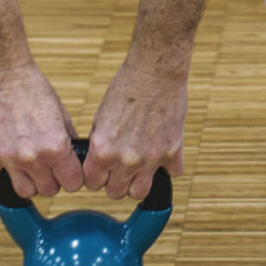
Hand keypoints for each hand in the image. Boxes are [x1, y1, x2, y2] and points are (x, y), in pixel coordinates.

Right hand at [0, 62, 83, 197]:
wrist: (2, 74)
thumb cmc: (34, 89)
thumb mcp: (61, 113)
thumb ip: (68, 140)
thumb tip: (76, 159)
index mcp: (56, 147)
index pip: (72, 184)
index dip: (73, 178)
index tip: (69, 172)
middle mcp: (32, 157)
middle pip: (48, 191)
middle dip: (52, 181)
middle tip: (50, 167)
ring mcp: (8, 158)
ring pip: (24, 191)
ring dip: (29, 181)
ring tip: (30, 165)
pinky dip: (1, 165)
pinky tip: (7, 148)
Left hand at [85, 52, 188, 202]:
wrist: (155, 71)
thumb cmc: (126, 88)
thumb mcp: (100, 118)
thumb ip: (100, 145)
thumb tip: (98, 163)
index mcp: (103, 150)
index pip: (92, 183)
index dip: (95, 176)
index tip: (100, 170)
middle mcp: (125, 159)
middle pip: (115, 193)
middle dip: (115, 182)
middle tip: (119, 167)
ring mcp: (151, 158)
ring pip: (140, 192)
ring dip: (138, 182)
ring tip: (139, 168)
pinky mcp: (173, 152)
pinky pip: (171, 174)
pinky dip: (167, 168)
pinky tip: (162, 154)